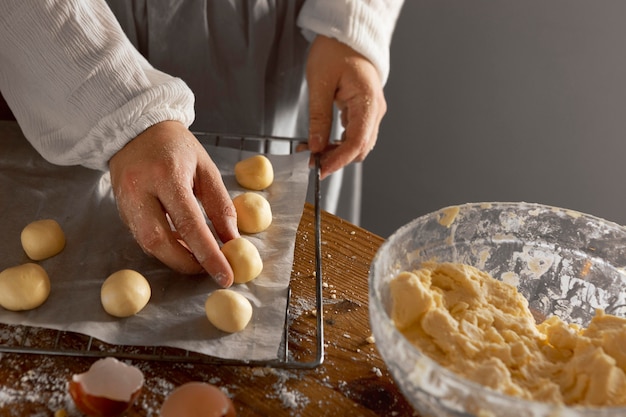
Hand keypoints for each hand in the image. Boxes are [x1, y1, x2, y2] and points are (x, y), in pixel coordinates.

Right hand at [108, 121, 238, 286]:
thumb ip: (220, 206)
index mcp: (167, 175)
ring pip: (148, 244)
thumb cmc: (177, 147)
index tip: (225, 275)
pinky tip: (180, 245)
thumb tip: (232, 241)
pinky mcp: (120, 210)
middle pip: (159, 242)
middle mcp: (140, 190)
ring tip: (198, 258)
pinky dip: (164, 247)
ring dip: (175, 257)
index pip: (190, 224)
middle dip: (186, 263)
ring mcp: (125, 201)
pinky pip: (142, 237)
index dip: (208, 254)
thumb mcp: (206, 169)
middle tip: (209, 270)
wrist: (136, 131)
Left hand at [305, 35, 386, 178]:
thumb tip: (316, 146)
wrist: (346, 36)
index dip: (338, 160)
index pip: (357, 142)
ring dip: (336, 153)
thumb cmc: (334, 51)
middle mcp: (375, 110)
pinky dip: (338, 144)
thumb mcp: (320, 83)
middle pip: (360, 149)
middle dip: (335, 159)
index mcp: (368, 101)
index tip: (320, 169)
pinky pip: (354, 136)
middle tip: (308, 160)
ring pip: (357, 145)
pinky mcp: (364, 112)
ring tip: (311, 150)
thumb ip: (319, 117)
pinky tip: (321, 142)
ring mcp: (372, 112)